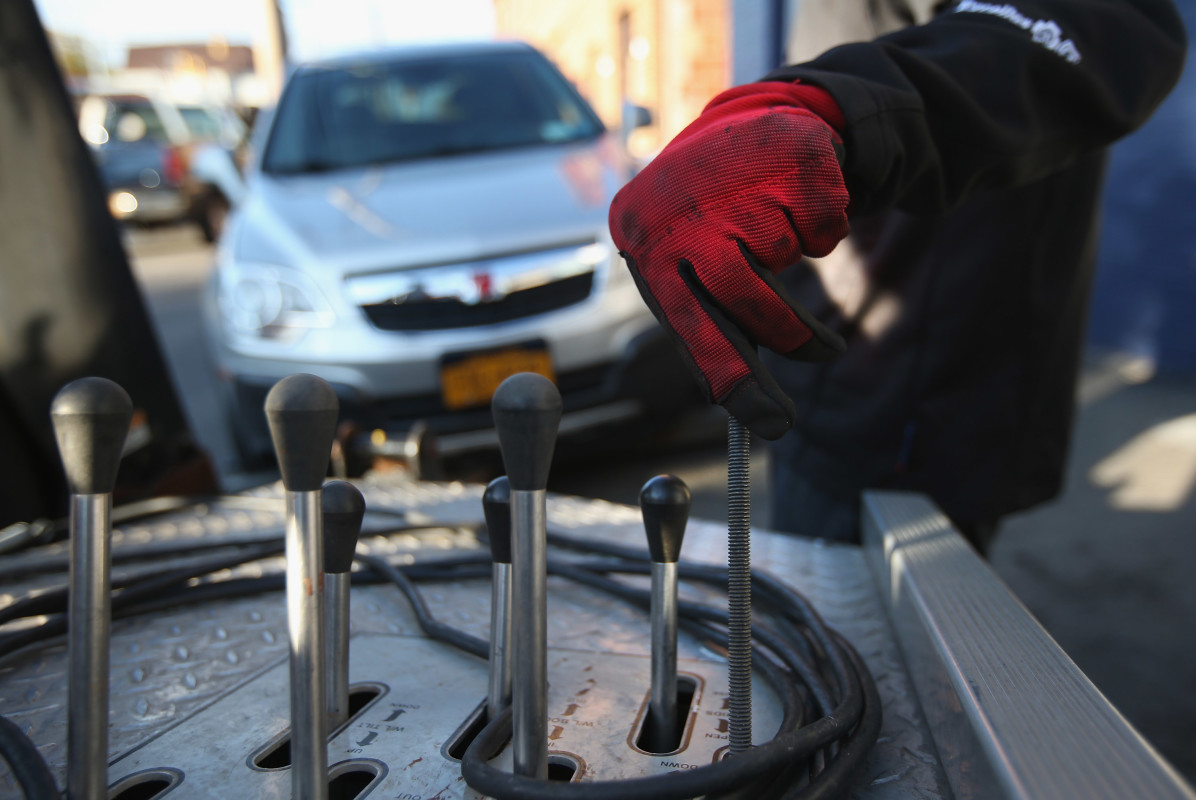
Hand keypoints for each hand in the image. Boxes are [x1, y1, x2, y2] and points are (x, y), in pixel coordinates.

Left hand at [609, 82, 849, 438]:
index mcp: (647, 249)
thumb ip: (709, 330)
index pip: (691, 328)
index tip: (772, 422)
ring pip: (786, 261)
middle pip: (745, 299)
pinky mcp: (789, 160)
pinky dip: (822, 233)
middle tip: (822, 358)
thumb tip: (749, 409)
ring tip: (786, 263)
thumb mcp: (687, 271)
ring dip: (797, 275)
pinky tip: (795, 208)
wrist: (745, 131)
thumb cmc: (710, 227)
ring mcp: (736, 180)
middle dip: (786, 337)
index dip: (733, 379)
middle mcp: (684, 212)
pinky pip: (823, 229)